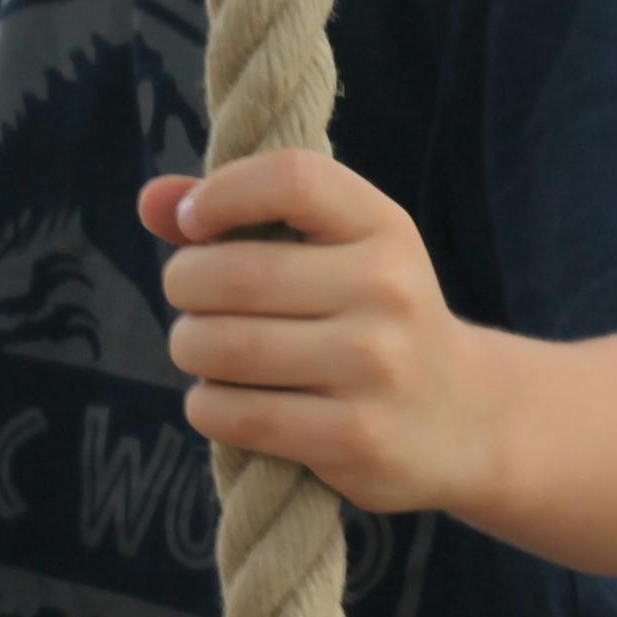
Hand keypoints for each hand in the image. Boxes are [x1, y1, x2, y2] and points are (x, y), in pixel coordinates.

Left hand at [143, 150, 501, 515]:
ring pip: (221, 348)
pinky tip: (228, 401)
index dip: (221, 194)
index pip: (290, 179)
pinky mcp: (354, 437)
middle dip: (184, 286)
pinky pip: (232, 414)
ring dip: (191, 349)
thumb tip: (150, 201)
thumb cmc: (373, 318)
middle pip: (230, 274)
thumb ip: (243, 215)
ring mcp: (374, 367)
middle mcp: (387, 291)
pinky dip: (208, 406)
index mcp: (385, 229)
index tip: (194, 223)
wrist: (466, 417)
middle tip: (196, 303)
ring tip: (206, 352)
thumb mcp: (337, 252)